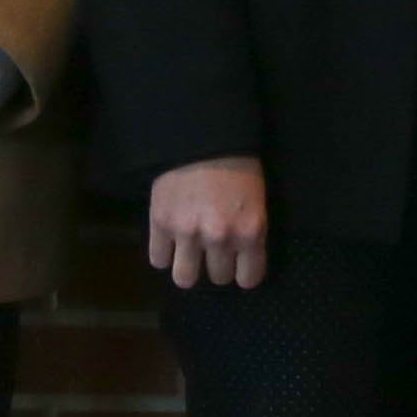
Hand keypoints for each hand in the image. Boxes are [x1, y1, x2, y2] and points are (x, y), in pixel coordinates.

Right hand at [146, 155, 272, 290]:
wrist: (202, 137)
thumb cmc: (238, 165)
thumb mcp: (257, 200)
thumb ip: (250, 233)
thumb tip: (241, 260)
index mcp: (249, 232)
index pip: (248, 279)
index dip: (244, 274)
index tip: (240, 266)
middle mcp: (219, 238)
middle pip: (218, 278)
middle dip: (217, 266)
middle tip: (214, 250)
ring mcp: (187, 233)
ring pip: (185, 278)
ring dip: (189, 268)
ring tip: (189, 253)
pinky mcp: (161, 223)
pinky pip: (158, 260)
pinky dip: (163, 254)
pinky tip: (170, 242)